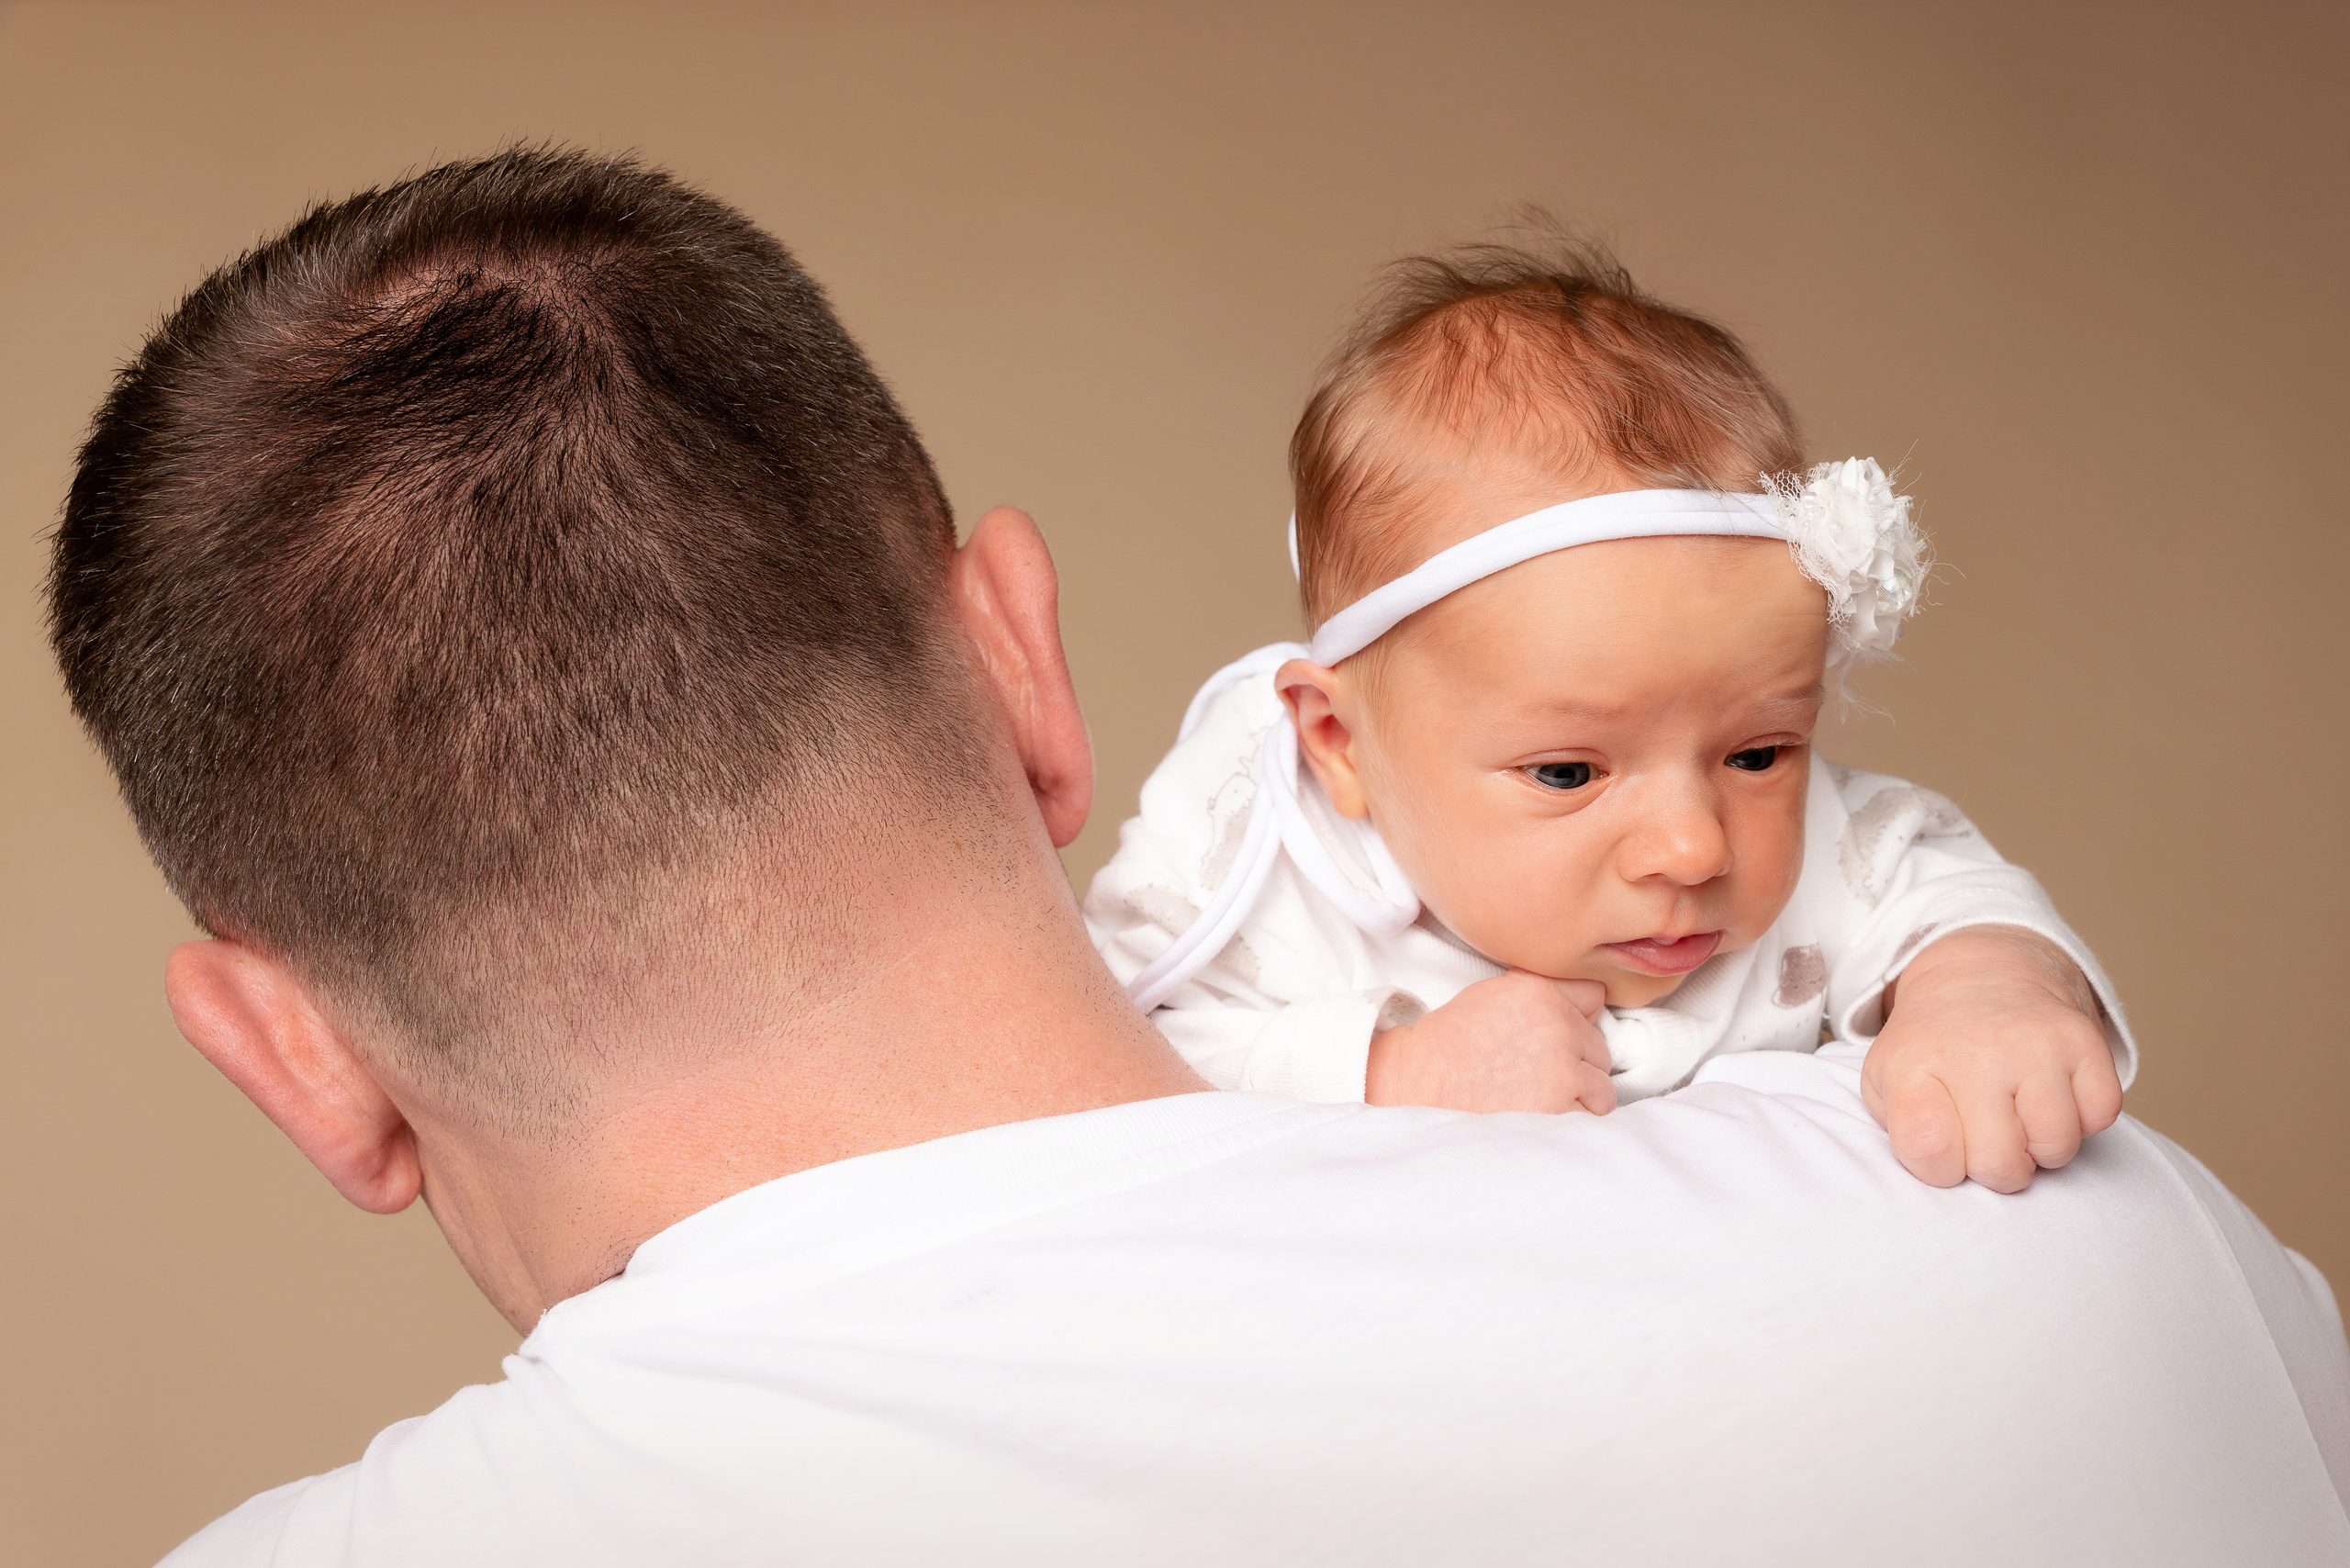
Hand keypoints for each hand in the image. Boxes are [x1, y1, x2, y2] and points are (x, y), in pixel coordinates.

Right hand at [1366, 970, 1614, 1114]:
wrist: (1419, 1086)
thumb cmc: (1450, 1046)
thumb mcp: (1492, 997)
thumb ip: (1540, 995)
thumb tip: (1584, 1008)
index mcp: (1538, 990)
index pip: (1594, 996)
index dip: (1576, 1019)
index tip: (1558, 1037)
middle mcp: (1556, 1022)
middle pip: (1600, 1046)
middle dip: (1577, 1063)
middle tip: (1538, 1075)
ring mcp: (1562, 1064)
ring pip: (1602, 1085)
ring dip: (1579, 1096)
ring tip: (1541, 1100)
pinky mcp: (1561, 1101)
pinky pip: (1590, 1115)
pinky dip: (1571, 1122)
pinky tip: (1540, 1117)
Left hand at [1861, 927, 2121, 1192]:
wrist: (1981, 974)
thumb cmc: (1934, 1049)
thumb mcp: (1886, 1082)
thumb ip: (1903, 1133)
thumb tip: (1944, 1169)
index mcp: (1915, 1066)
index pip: (1931, 1153)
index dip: (1941, 1167)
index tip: (1945, 1142)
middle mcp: (1976, 1052)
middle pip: (1999, 1166)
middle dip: (1996, 1166)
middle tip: (1987, 1131)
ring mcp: (2035, 1044)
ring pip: (2056, 1147)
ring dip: (2042, 1145)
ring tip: (2019, 1112)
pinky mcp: (2084, 1040)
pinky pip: (2099, 1118)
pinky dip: (2083, 1117)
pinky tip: (2053, 1092)